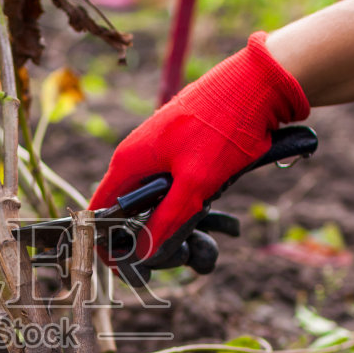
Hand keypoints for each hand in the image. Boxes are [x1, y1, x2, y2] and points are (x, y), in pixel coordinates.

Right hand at [89, 33, 309, 274]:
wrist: (255, 84)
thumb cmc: (222, 128)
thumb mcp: (196, 183)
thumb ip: (167, 219)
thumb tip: (143, 253)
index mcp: (128, 162)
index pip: (98, 211)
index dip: (104, 244)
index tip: (123, 268)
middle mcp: (135, 155)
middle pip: (124, 208)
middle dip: (141, 237)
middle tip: (167, 257)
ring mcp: (156, 150)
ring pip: (149, 198)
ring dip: (165, 220)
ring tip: (190, 236)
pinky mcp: (178, 147)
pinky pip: (168, 184)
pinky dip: (179, 202)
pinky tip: (203, 208)